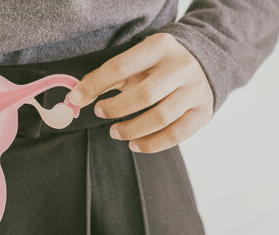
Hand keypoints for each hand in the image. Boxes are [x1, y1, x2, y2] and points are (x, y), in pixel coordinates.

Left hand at [66, 33, 213, 152]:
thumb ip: (104, 78)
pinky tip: (135, 144)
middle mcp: (181, 67)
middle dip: (116, 108)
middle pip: (144, 95)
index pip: (121, 66)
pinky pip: (176, 135)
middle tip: (100, 112)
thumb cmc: (156, 66)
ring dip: (132, 130)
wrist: (202, 63)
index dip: (95, 85)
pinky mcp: (203, 112)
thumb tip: (74, 99)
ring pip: (161, 118)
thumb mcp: (133, 62)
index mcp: (160, 46)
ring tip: (115, 132)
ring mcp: (195, 90)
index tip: (75, 99)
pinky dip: (151, 144)